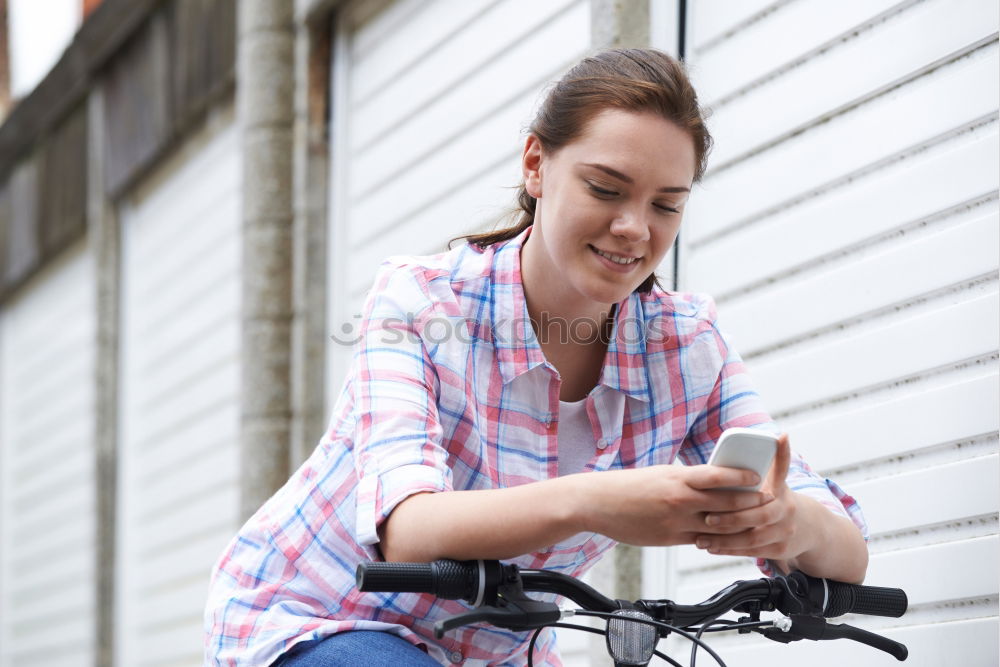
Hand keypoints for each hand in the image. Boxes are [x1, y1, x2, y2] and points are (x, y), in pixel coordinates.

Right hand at [577, 463, 773, 546]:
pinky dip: (716, 539)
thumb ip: (685, 480)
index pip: (718, 476)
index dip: (741, 477)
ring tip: (756, 523)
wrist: (596, 502)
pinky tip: (726, 540)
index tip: (759, 476)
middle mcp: (679, 499)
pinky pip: (700, 540)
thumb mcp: (660, 475)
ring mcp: (675, 521)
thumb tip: (710, 483)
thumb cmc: (627, 486)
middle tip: (769, 501)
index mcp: (677, 478)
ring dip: (739, 525)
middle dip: (750, 503)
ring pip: (717, 526)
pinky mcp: (668, 538)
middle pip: (725, 503)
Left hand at [692, 434, 814, 560]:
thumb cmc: (779, 498)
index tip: (733, 482)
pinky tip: (712, 548)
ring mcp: (785, 532)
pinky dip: (730, 550)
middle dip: (730, 518)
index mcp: (781, 490)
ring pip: (752, 539)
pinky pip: (752, 552)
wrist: (809, 527)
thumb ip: (767, 465)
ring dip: (725, 540)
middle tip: (707, 518)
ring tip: (701, 539)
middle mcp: (786, 510)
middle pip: (757, 516)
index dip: (760, 475)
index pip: (775, 476)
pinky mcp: (781, 550)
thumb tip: (768, 439)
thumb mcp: (776, 479)